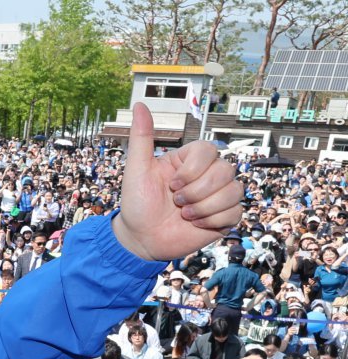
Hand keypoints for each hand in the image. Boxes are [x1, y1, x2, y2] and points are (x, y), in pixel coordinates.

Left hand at [112, 103, 241, 260]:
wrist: (141, 240)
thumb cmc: (137, 204)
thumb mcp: (136, 170)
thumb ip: (141, 137)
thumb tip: (140, 106)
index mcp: (190, 161)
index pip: (209, 150)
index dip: (192, 171)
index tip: (172, 185)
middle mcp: (207, 175)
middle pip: (225, 171)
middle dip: (196, 192)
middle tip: (176, 202)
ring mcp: (217, 195)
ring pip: (234, 191)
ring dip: (204, 208)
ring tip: (185, 215)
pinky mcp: (224, 216)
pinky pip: (235, 212)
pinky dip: (213, 221)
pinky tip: (195, 225)